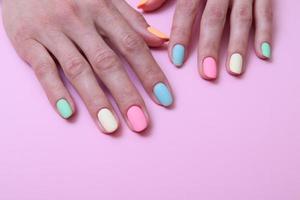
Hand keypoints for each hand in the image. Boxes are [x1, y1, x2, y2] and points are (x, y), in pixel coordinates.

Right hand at [2, 0, 173, 132]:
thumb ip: (130, 20)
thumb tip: (159, 40)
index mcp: (101, 8)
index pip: (132, 45)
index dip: (150, 73)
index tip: (164, 98)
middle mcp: (77, 19)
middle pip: (107, 62)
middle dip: (126, 94)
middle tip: (140, 123)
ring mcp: (51, 31)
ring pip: (77, 69)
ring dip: (95, 100)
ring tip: (111, 126)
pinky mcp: (26, 41)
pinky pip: (42, 69)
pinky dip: (55, 91)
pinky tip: (69, 113)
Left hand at [138, 0, 271, 78]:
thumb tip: (144, 8)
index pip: (187, 10)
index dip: (181, 35)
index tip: (177, 59)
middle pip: (215, 18)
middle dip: (210, 46)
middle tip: (207, 74)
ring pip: (242, 18)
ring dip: (238, 45)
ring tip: (234, 70)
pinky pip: (266, 11)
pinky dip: (266, 31)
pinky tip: (263, 53)